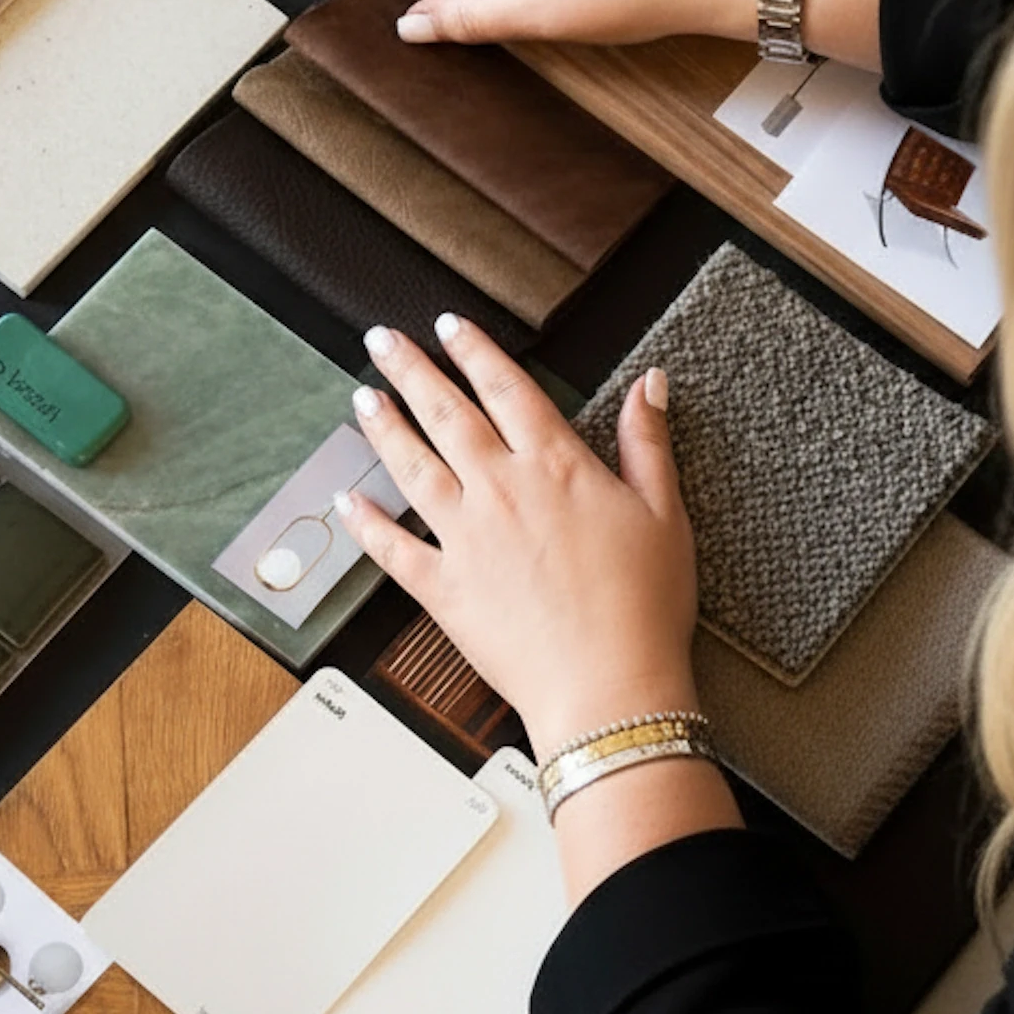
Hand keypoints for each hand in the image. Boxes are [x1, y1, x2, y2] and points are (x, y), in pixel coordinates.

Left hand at [335, 314, 699, 754]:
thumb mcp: (665, 514)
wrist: (608, 688)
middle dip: (411, 371)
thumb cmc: (644, 608)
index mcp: (556, 467)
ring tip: (361, 397)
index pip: (507, 388)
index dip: (475, 351)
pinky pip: (393, 548)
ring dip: (382, 428)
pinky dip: (366, 523)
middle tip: (382, 339)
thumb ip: (647, 443)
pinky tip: (348, 502)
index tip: (449, 326)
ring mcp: (466, 539)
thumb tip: (649, 384)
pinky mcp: (443, 589)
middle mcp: (501, 492)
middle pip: (446, 415)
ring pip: (412, 467)